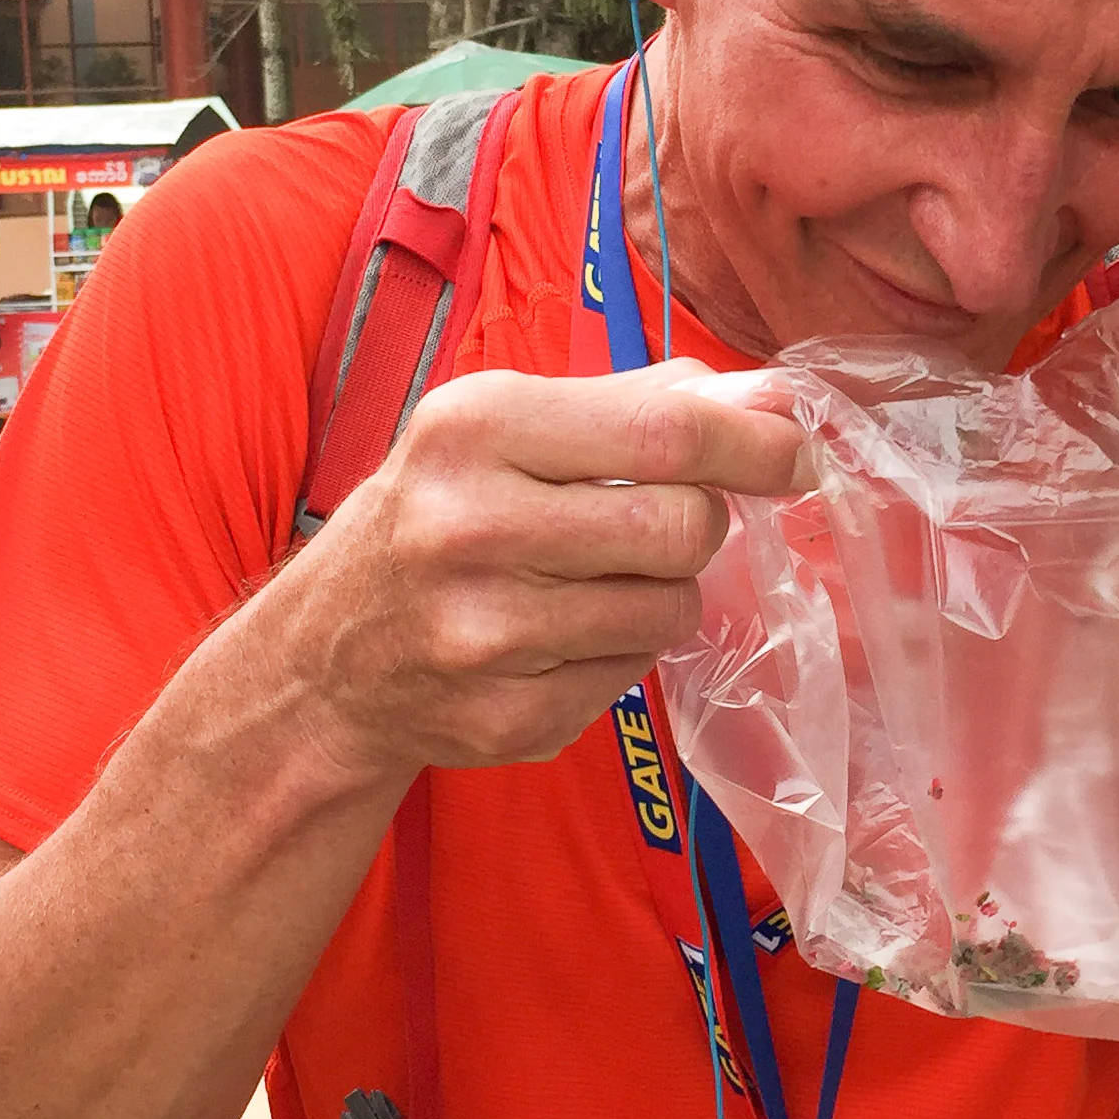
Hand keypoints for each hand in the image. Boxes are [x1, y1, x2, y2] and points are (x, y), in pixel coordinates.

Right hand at [285, 362, 804, 778]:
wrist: (323, 659)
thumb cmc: (435, 514)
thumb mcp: (504, 427)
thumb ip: (637, 404)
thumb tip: (769, 400)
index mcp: (473, 429)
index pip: (664, 432)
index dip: (753, 445)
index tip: (794, 452)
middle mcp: (470, 527)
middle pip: (683, 527)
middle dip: (697, 522)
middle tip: (657, 522)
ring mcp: (486, 635)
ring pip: (670, 608)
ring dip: (662, 592)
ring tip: (593, 580)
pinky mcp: (507, 718)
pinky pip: (633, 675)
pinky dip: (618, 654)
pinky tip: (555, 638)